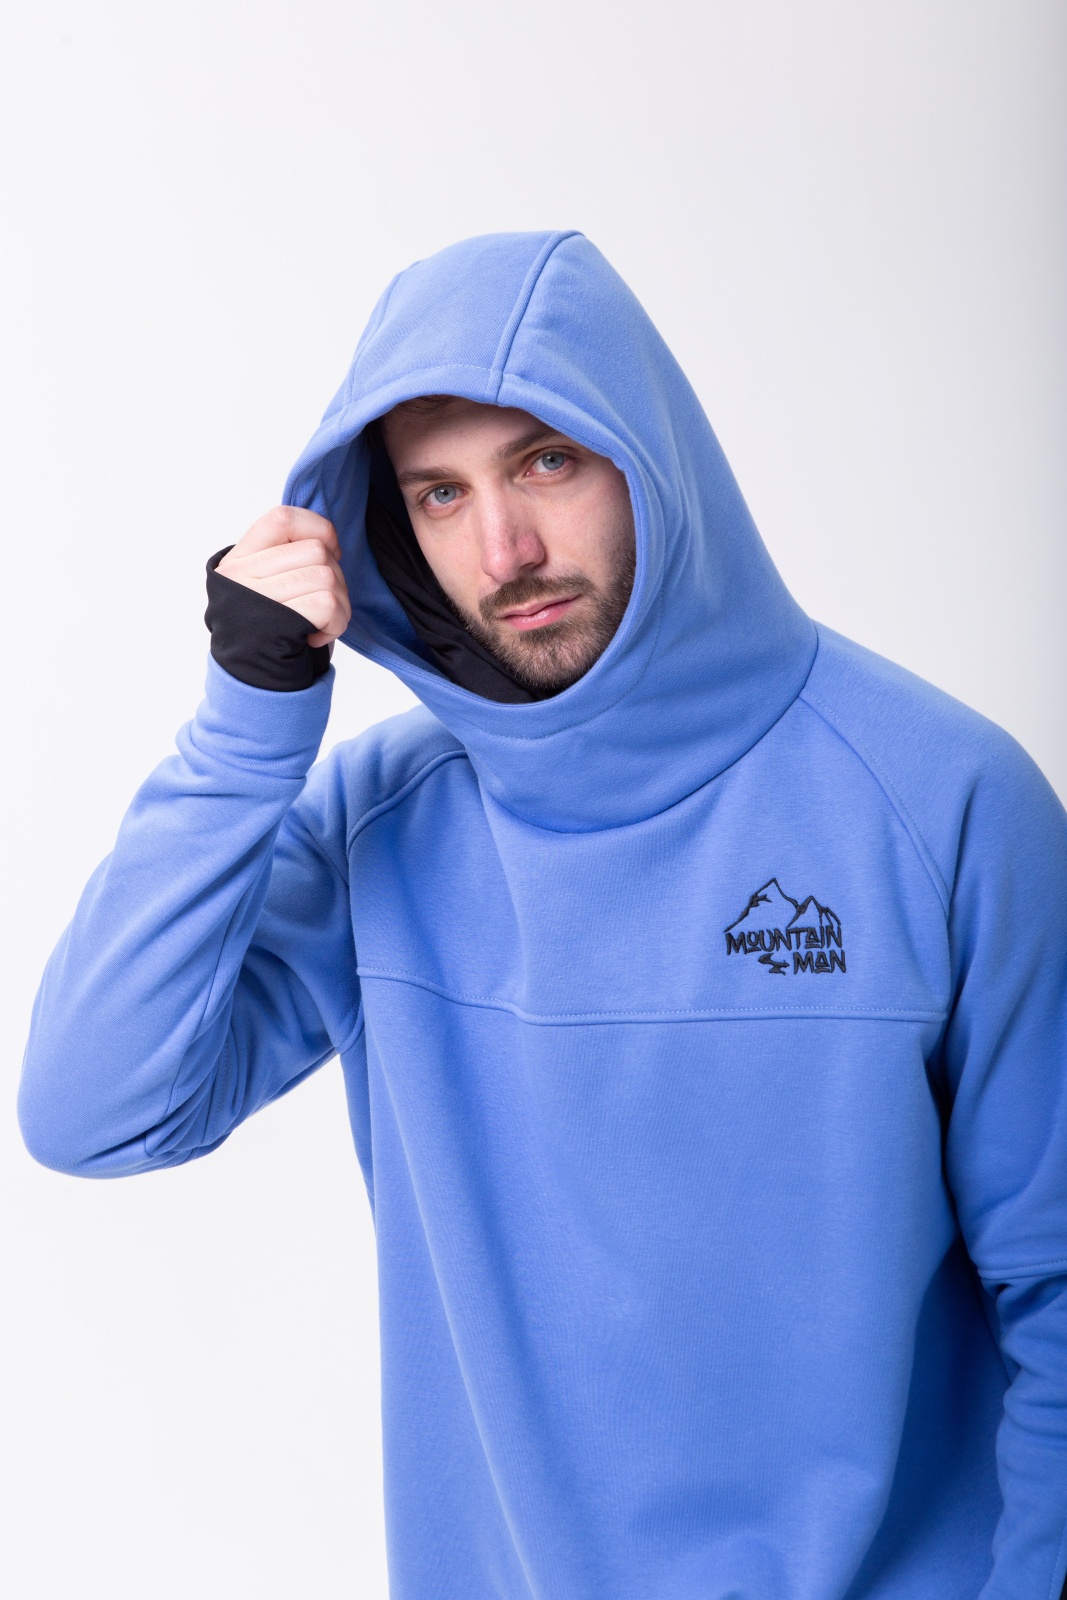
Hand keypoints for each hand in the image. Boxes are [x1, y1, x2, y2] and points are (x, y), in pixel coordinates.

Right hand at [217, 508, 350, 647]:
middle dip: (338, 579)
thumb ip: (286, 559)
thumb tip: (330, 540)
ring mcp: (254, 598)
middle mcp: (240, 574)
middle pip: (317, 551)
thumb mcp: (267, 588)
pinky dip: (335, 623)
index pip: (284, 518)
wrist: (253, 684)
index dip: (319, 530)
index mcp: (239, 559)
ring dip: (341, 606)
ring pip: (327, 577)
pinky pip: (328, 604)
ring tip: (322, 624)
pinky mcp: (274, 623)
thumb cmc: (270, 634)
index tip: (329, 555)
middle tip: (324, 606)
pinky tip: (316, 637)